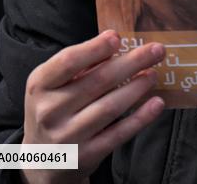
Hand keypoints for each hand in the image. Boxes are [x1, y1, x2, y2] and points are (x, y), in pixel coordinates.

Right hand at [21, 30, 165, 182]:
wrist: (42, 158)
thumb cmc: (54, 107)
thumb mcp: (53, 83)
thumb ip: (79, 64)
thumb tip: (115, 43)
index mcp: (40, 84)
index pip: (68, 61)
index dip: (94, 48)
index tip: (117, 37)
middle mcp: (49, 111)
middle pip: (97, 81)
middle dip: (132, 63)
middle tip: (156, 50)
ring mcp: (67, 136)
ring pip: (110, 107)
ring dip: (137, 88)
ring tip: (154, 74)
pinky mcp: (85, 156)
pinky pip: (118, 134)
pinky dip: (141, 117)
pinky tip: (156, 103)